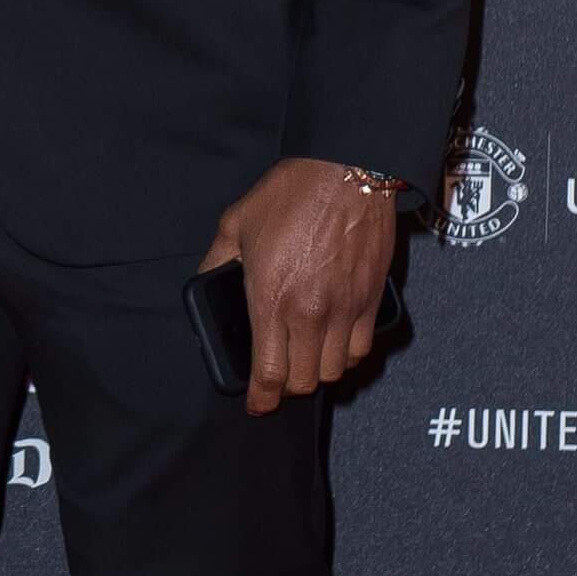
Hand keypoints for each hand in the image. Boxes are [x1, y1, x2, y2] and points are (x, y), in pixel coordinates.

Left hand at [200, 157, 397, 415]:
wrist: (347, 170)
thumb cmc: (290, 193)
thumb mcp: (235, 224)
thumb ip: (216, 261)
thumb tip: (205, 283)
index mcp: (271, 298)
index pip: (268, 374)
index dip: (261, 400)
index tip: (256, 404)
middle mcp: (310, 312)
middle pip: (302, 382)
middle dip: (286, 387)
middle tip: (277, 375)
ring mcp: (345, 308)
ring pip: (333, 371)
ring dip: (316, 373)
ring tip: (304, 359)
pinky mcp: (371, 299)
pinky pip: (361, 349)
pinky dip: (347, 357)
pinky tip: (334, 344)